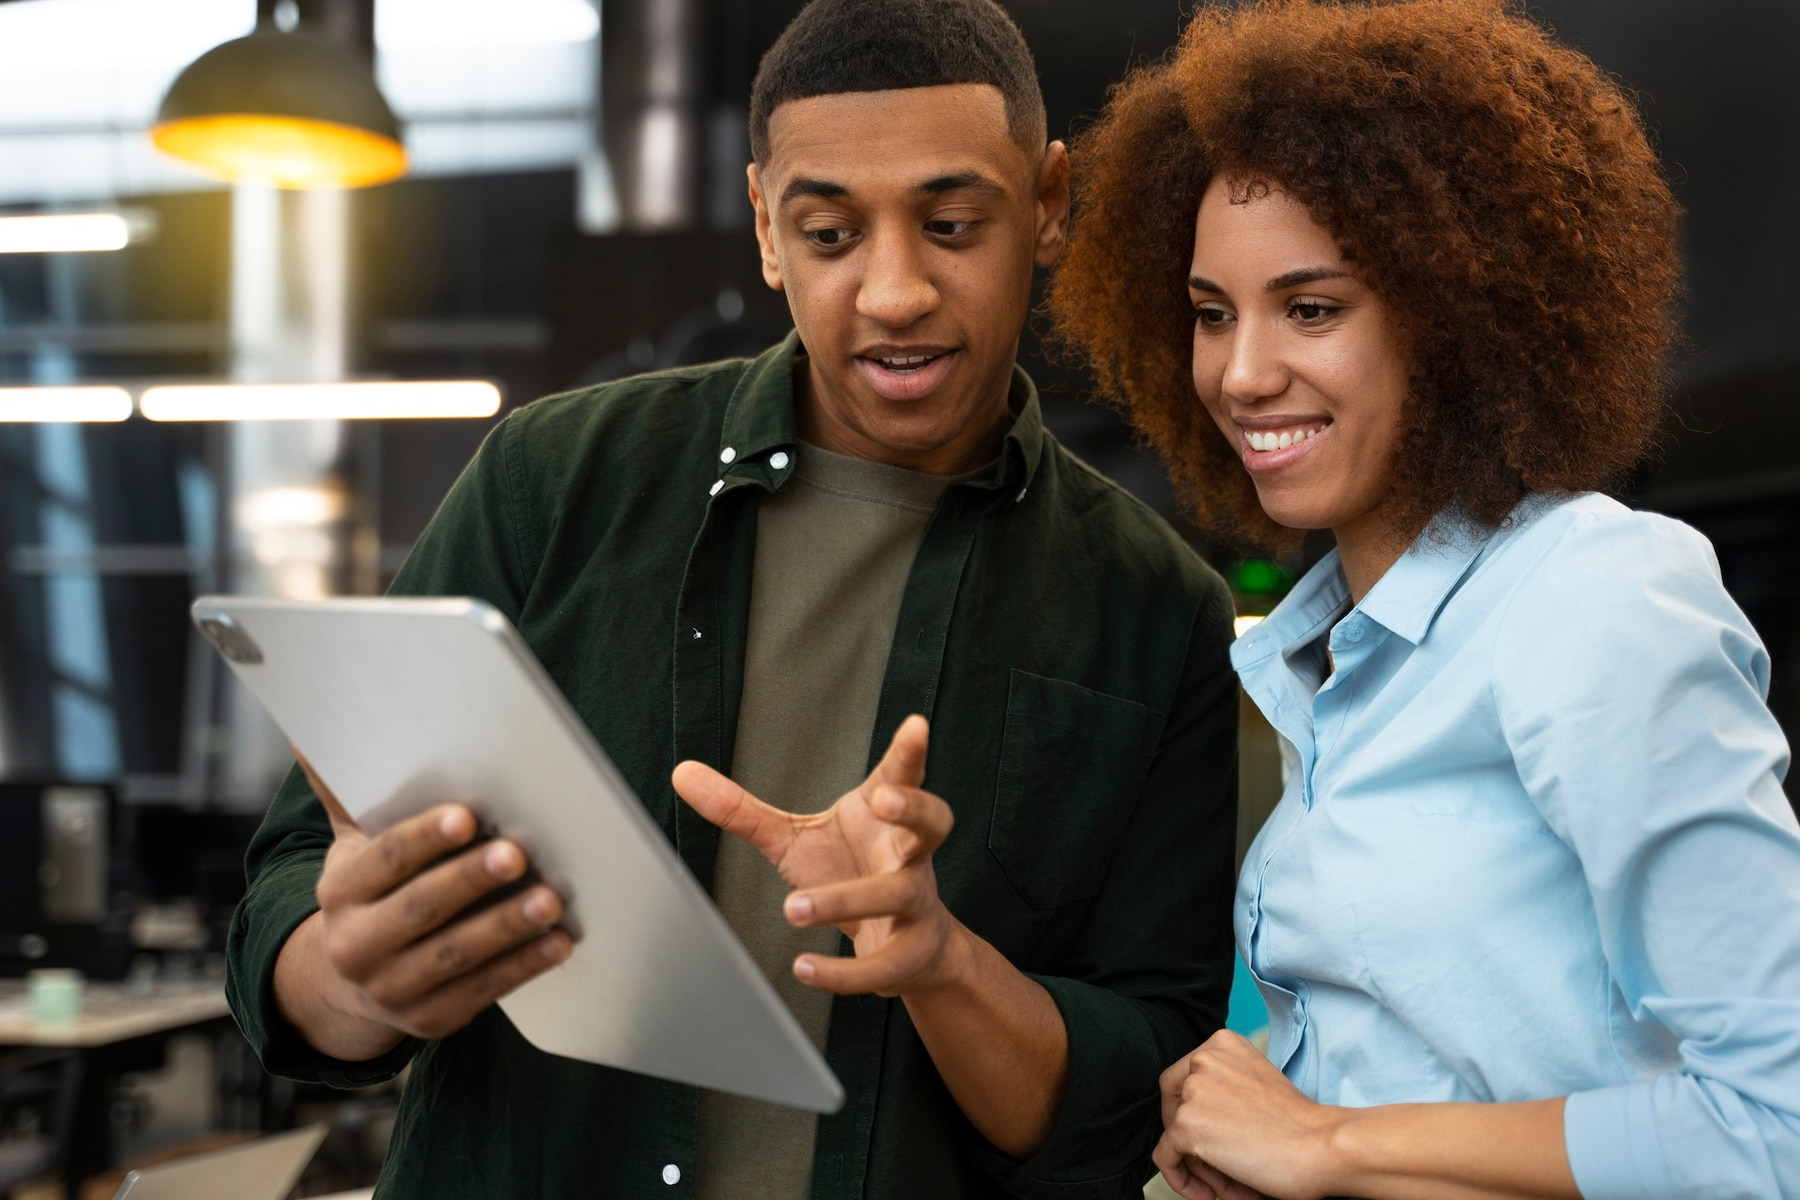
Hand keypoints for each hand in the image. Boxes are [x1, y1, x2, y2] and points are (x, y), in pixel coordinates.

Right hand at [294, 754, 572, 1046]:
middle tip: (519, 855)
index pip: (385, 860)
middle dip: (471, 880)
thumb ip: (347, 792)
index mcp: (339, 891)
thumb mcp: (356, 844)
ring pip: (455, 956)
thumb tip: (308, 735)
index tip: (468, 816)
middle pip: (421, 908)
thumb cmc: (374, 891)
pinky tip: (558, 943)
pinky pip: (481, 992)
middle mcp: (355, 944)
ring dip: (506, 928)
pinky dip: (522, 967)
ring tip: (551, 901)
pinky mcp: (430, 1020)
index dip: (425, 838)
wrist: (353, 982)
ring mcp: (391, 989)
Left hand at [671, 714, 964, 996]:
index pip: (903, 776)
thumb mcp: (795, 840)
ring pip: (899, 893)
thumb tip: (682, 772)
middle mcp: (909, 854)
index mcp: (884, 817)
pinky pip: (882, 965)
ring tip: (794, 907)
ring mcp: (915, 903)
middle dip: (913, 808)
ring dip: (849, 899)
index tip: (915, 724)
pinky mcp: (909, 954)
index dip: (910, 752)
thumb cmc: (852, 875)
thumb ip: (743, 811)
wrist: (911, 949)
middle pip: (932, 823)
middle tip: (883, 799)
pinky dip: (843, 973)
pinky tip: (804, 967)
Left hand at [1154, 1031, 1337, 1199]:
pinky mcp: (1186, 1125)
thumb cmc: (1301, 1126)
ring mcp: (1193, 1091)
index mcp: (1222, 1044)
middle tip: (1224, 1167)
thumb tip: (1193, 1122)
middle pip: (1175, 1106)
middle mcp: (1203, 1059)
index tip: (1218, 1139)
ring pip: (1174, 1137)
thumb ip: (1222, 1091)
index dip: (1197, 1115)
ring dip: (1202, 1165)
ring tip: (1236, 1184)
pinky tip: (1210, 1193)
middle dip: (1194, 1140)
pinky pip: (1165, 1159)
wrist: (1321, 1146)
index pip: (1185, 1080)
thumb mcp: (1255, 1086)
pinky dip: (1183, 1180)